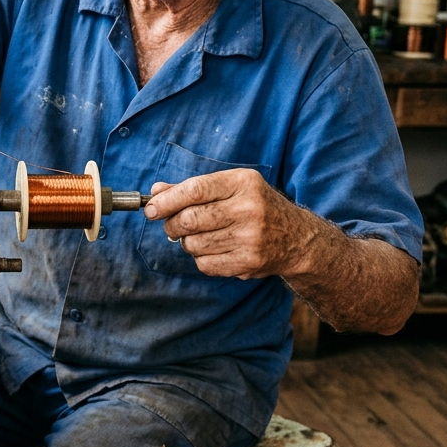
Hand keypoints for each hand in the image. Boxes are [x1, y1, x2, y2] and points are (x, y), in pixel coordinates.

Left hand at [143, 169, 323, 279]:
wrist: (297, 239)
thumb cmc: (256, 207)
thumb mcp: (231, 188)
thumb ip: (193, 188)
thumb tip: (156, 191)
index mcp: (243, 183)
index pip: (195, 190)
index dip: (167, 201)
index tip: (150, 208)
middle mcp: (249, 209)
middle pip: (190, 219)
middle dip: (172, 224)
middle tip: (172, 225)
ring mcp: (250, 238)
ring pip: (194, 244)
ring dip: (187, 242)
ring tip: (201, 236)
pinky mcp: (248, 262)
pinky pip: (205, 263)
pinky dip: (201, 258)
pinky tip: (216, 249)